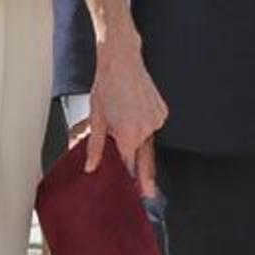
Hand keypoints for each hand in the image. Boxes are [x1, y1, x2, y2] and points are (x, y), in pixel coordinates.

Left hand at [84, 28, 167, 196]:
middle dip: (146, 177)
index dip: (128, 177)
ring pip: (148, 141)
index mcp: (129, 134)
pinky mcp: (162, 112)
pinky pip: (153, 127)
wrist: (122, 59)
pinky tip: (133, 114)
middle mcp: (146, 129)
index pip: (129, 165)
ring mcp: (157, 120)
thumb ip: (94, 146)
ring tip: (126, 127)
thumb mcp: (96, 117)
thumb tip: (92, 166)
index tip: (131, 191)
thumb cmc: (106, 85)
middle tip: (149, 195)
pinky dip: (145, 127)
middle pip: (145, 159)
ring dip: (140, 143)